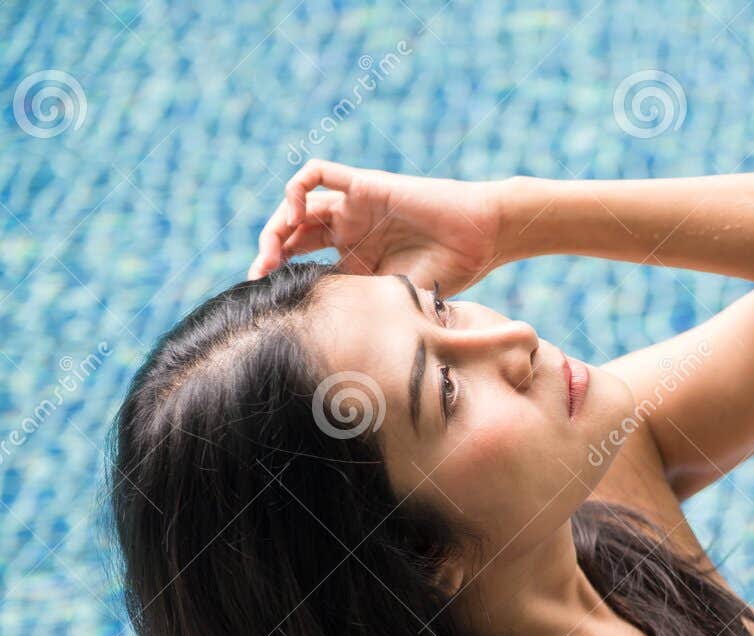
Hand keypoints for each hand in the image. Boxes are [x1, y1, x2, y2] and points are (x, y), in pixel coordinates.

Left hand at [248, 160, 505, 295]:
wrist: (482, 240)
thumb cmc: (451, 272)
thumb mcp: (395, 298)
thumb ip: (360, 305)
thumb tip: (322, 334)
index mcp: (356, 260)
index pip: (303, 263)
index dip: (278, 275)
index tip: (261, 296)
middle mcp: (350, 230)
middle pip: (293, 233)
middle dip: (271, 250)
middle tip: (262, 272)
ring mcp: (355, 206)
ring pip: (298, 203)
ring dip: (277, 223)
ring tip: (272, 248)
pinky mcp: (364, 184)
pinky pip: (320, 173)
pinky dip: (297, 187)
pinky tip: (296, 212)